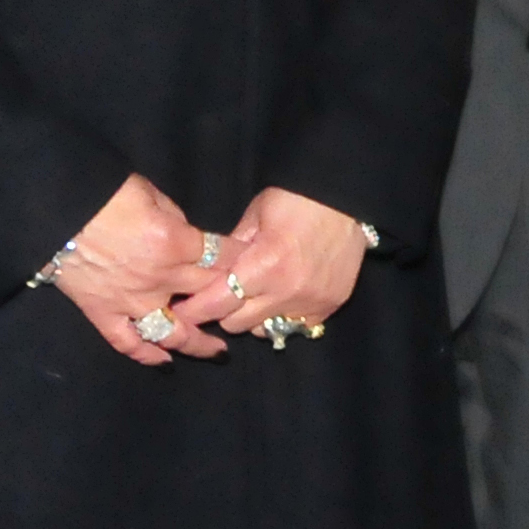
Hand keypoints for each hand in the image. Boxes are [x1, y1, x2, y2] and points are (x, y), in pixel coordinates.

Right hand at [51, 172, 229, 363]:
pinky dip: (146, 355)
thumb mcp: (153, 195)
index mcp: (177, 244)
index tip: (255, 267)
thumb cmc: (106, 193)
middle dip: (230, 303)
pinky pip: (128, 342)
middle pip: (209, 296)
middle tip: (243, 310)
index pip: (224, 258)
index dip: (242, 262)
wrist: (55, 208)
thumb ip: (177, 221)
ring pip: (174, 333)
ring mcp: (131, 301)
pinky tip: (164, 362)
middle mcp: (160, 278)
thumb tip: (190, 237)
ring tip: (217, 352)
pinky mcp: (102, 313)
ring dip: (199, 345)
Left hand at [174, 187, 369, 347]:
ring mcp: (312, 302)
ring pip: (265, 330)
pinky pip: (297, 326)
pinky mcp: (331, 305)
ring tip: (258, 295)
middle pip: (236, 324)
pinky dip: (286, 315)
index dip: (194, 309)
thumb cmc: (295, 200)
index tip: (181, 311)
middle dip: (224, 311)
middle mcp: (287, 292)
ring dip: (256, 316)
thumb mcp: (254, 217)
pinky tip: (286, 296)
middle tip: (223, 296)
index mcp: (263, 266)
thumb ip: (231, 251)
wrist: (346, 198)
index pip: (216, 304)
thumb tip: (209, 274)